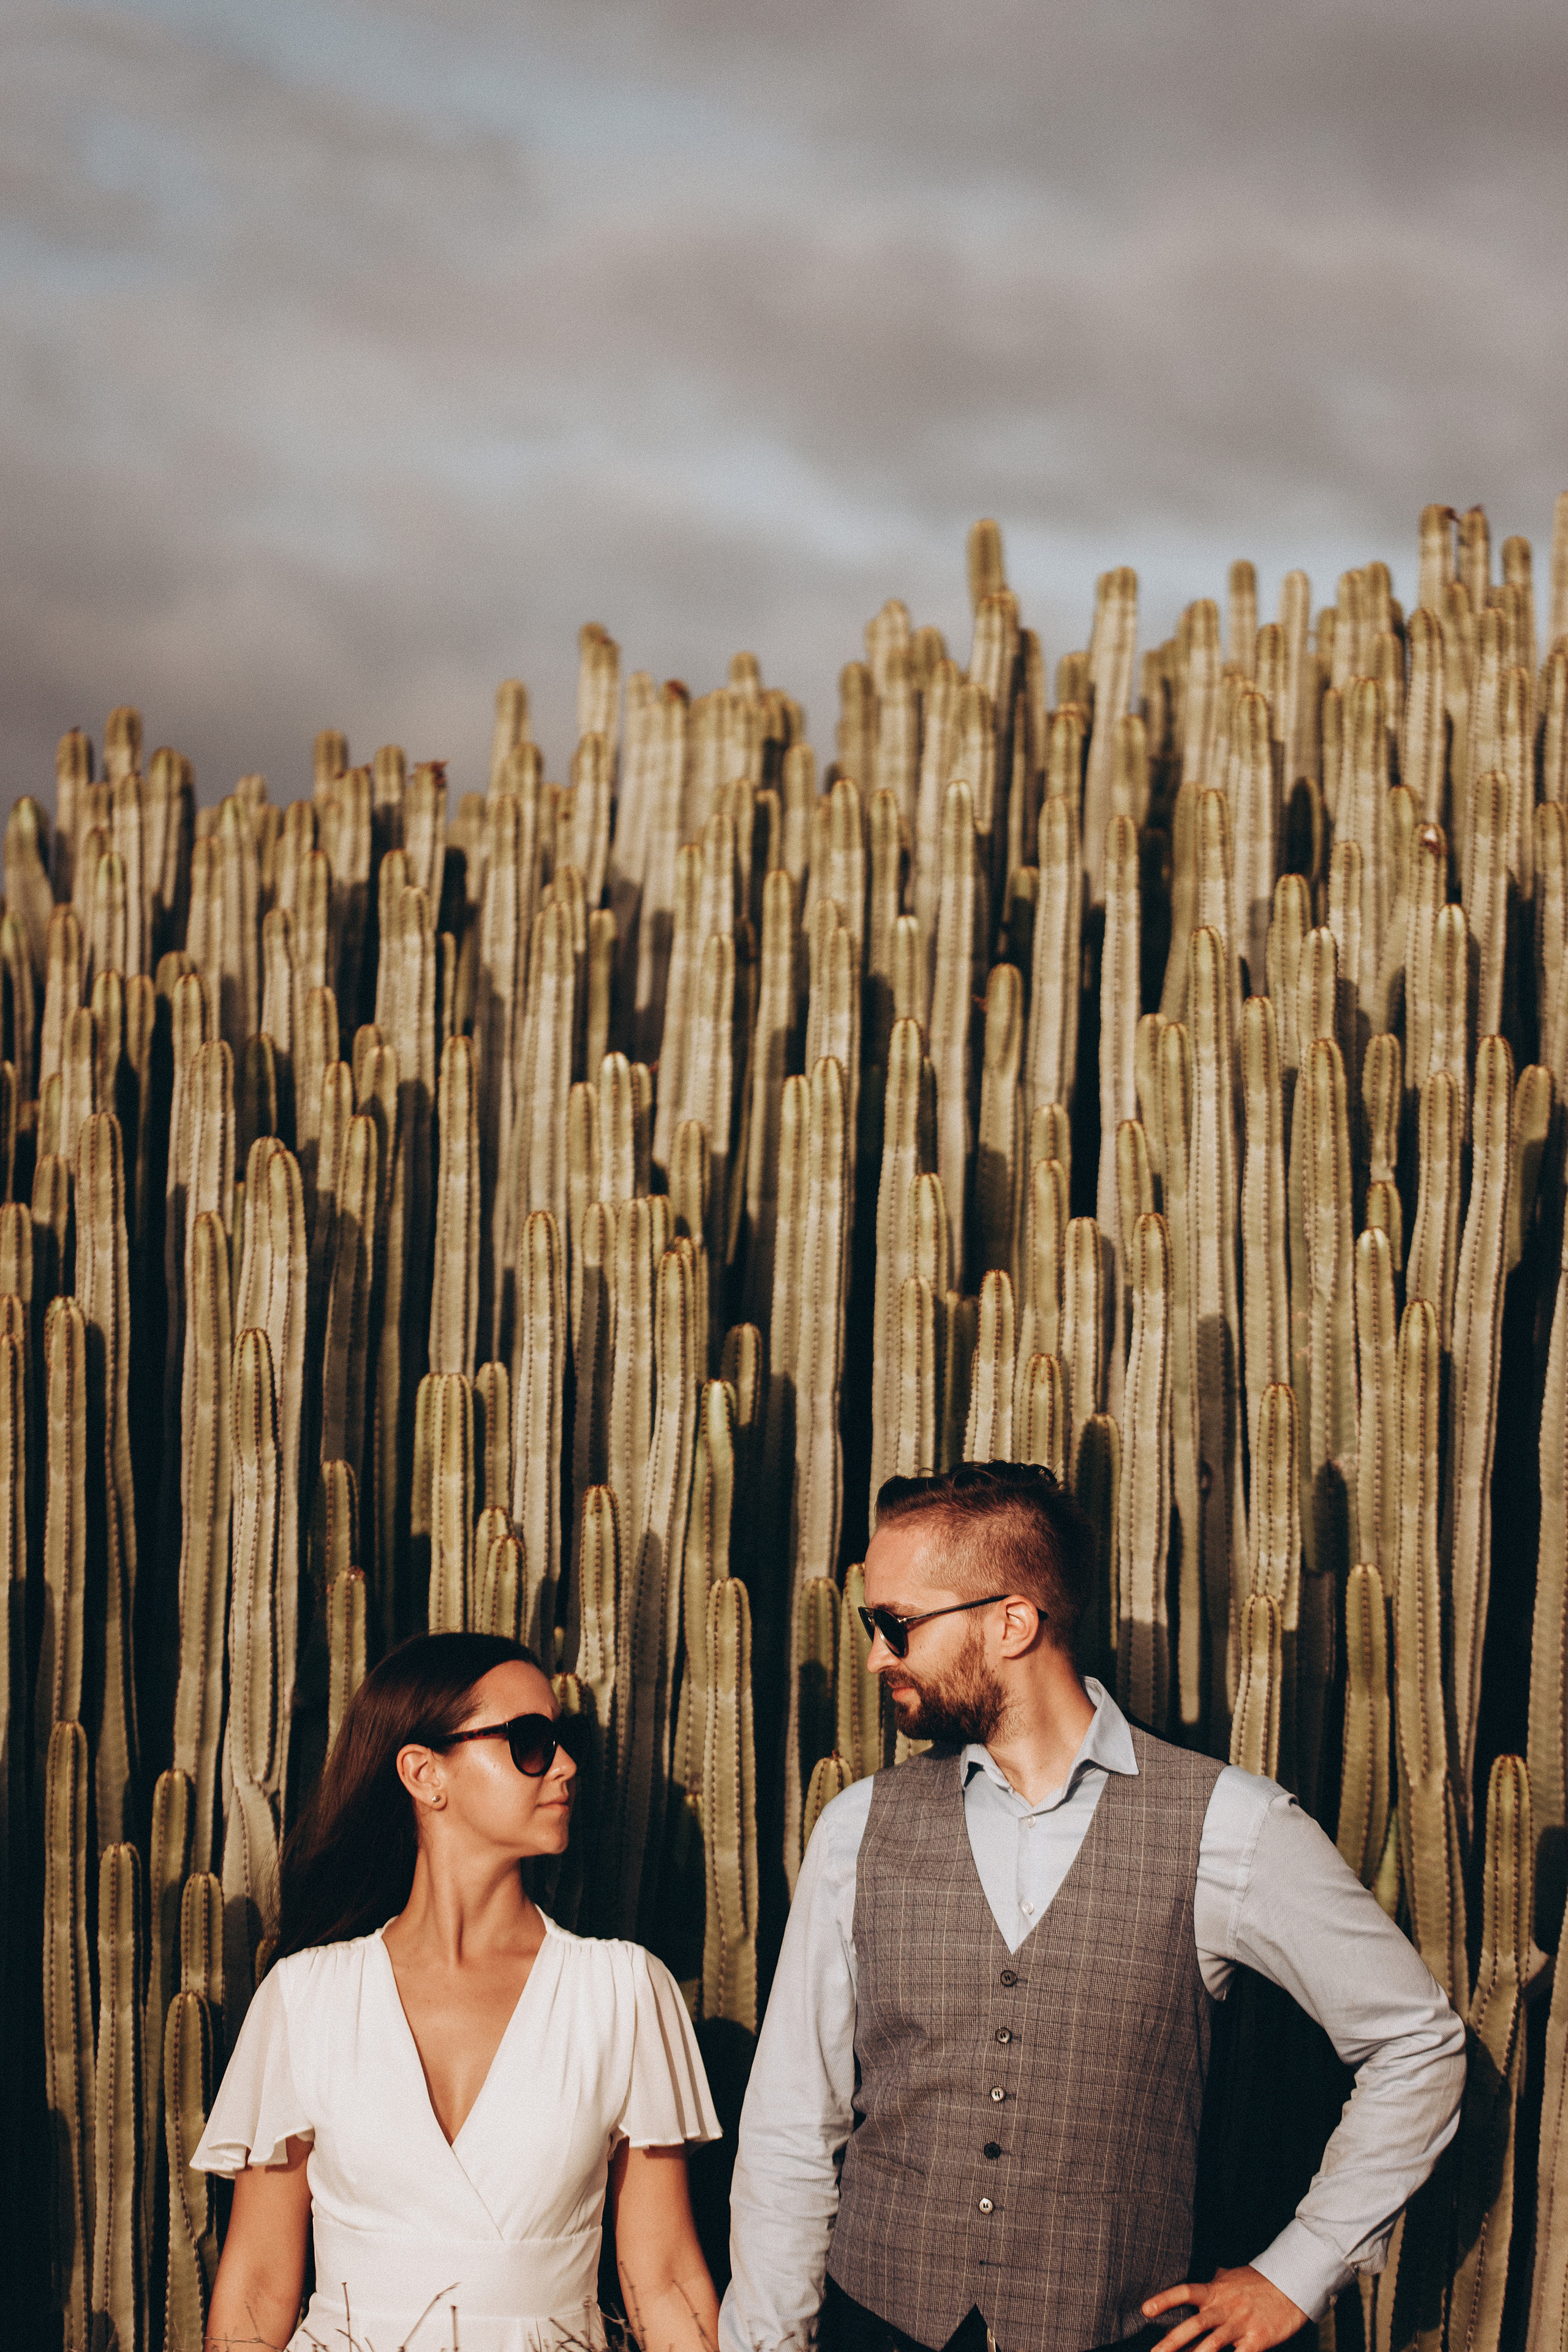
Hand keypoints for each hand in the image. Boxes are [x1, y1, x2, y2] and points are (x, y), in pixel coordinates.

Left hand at [1143, 2265, 1307, 2351]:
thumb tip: (1204, 2274)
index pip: (1185, 2291)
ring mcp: (1241, 2324)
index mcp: (1217, 2290)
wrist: (1294, 2284)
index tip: (1145, 2310)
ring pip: (1213, 2344)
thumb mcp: (1234, 2276)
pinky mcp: (1258, 2339)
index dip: (1165, 2300)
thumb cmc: (1261, 2282)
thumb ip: (1216, 2279)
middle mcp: (1226, 2306)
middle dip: (1172, 2342)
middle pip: (1195, 2324)